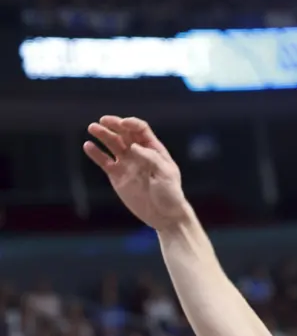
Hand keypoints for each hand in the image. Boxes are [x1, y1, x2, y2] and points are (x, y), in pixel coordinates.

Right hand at [84, 116, 189, 230]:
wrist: (163, 214)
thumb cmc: (170, 193)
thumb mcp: (166, 174)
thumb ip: (150, 159)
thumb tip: (133, 146)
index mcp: (154, 150)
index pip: (141, 130)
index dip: (131, 124)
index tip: (123, 124)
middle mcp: (139, 153)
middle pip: (124, 134)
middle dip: (114, 125)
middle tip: (103, 121)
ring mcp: (127, 164)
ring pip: (112, 145)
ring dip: (103, 135)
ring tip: (92, 128)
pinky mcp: (117, 175)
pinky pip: (104, 161)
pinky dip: (96, 153)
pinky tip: (88, 146)